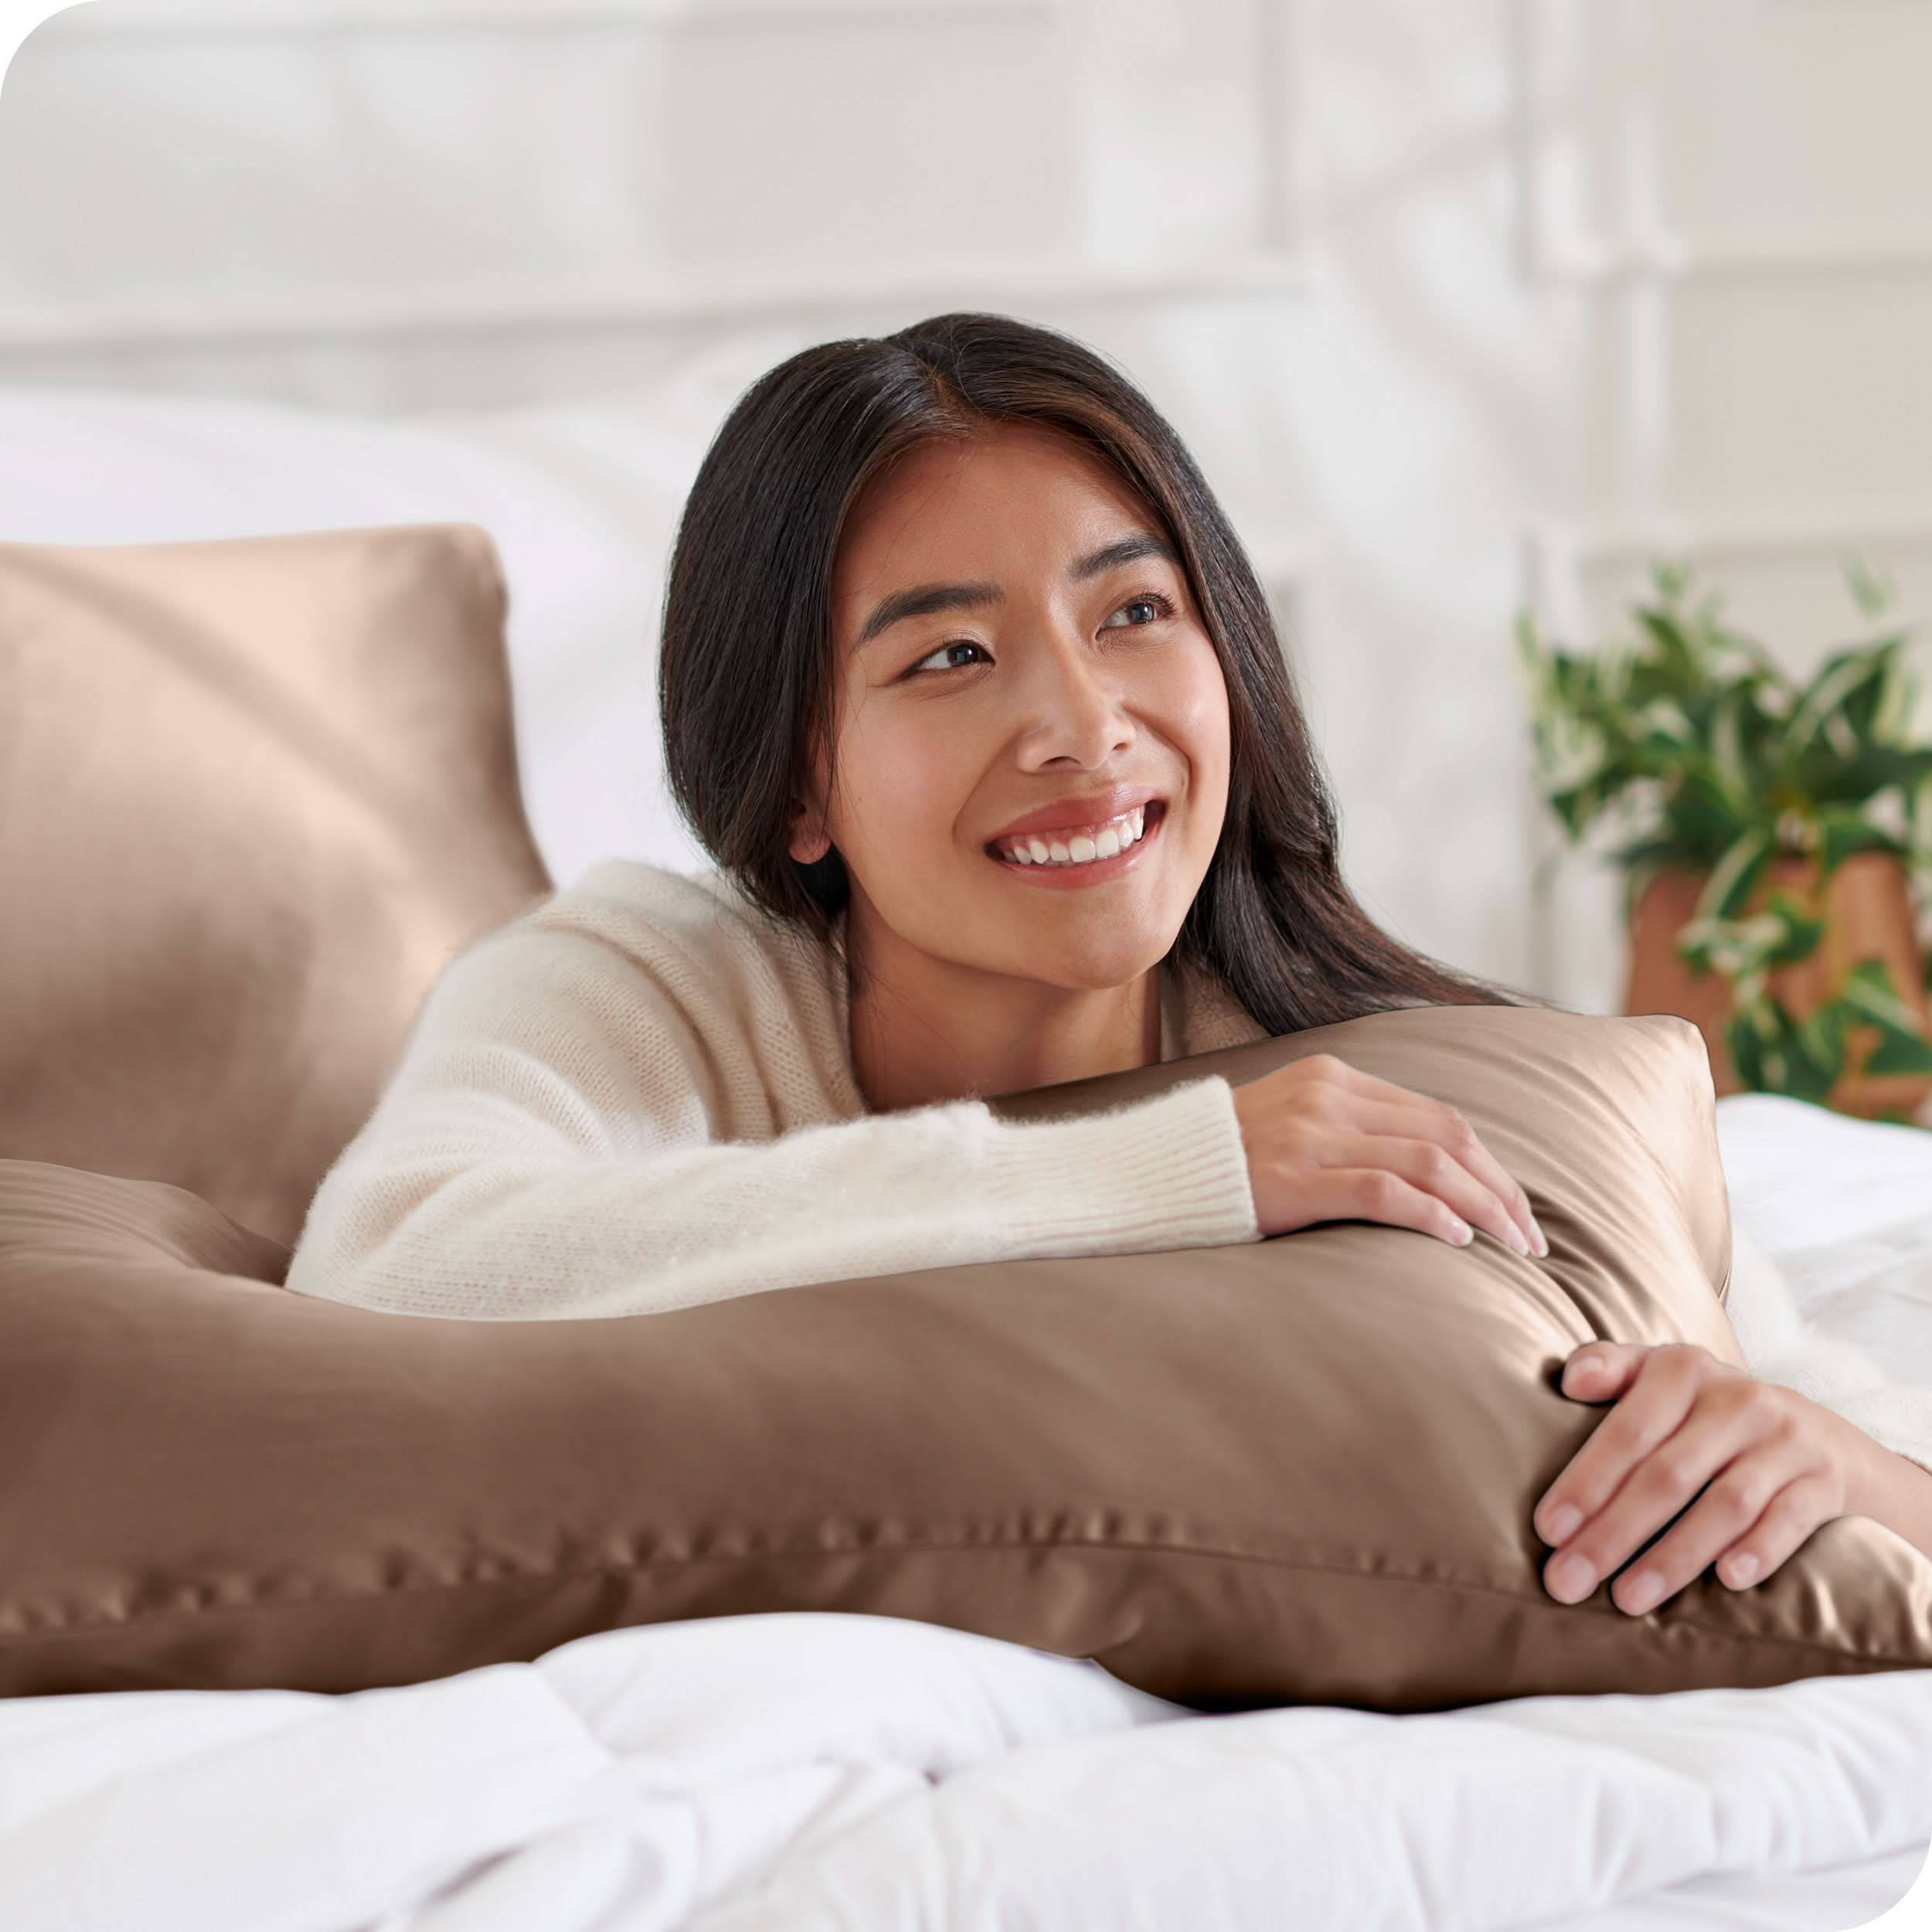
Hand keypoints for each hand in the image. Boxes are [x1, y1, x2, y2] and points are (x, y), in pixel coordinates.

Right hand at [1230, 1054, 1546, 1256]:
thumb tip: (1421, 1174)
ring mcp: (1310, 1135)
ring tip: (1510, 1246)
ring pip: (1427, 1162)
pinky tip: (1457, 1241)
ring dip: (1482, 1207)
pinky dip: (1431, 1215)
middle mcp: (1328, 1097)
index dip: (1488, 1163)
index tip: (1515, 1207)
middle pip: (1446, 1136)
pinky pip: (1383, 1191)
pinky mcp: (1293, 1178)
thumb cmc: (1224, 1164)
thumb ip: (1348, 1133)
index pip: (1437, 1115)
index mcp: (1332, 1078)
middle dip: (1499, 1188)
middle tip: (1530, 1238)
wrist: (1148, 1172)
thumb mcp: (1290, 1126)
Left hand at [1533, 1341, 1868, 1615]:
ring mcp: (1785, 1442)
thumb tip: (1570, 1380)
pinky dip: (1758, 1550)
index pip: (1628, 1430)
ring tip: (1627, 1599)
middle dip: (1613, 1533)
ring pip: (1725, 1505)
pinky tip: (1727, 1581)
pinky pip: (1789, 1520)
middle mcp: (1737, 1400)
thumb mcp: (1663, 1375)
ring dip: (1673, 1556)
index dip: (1586, 1481)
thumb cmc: (1710, 1411)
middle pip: (1668, 1475)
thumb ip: (1612, 1368)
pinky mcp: (1824, 1482)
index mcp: (1684, 1370)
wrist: (1822, 1435)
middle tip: (1568, 1582)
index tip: (1548, 1531)